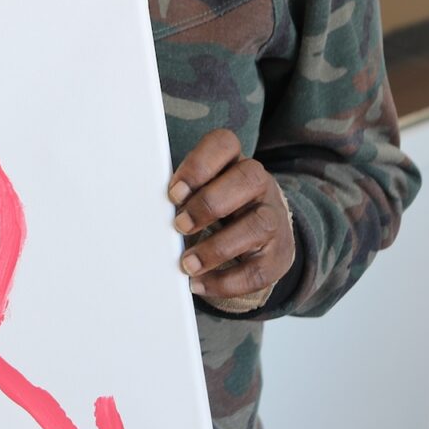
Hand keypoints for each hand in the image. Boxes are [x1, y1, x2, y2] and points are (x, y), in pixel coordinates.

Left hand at [167, 129, 295, 301]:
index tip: (174, 192)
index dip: (198, 165)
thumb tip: (149, 211)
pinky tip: (201, 284)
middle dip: (208, 203)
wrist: (265, 238)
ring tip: (188, 263)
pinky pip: (258, 270)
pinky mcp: (279, 255)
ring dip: (217, 247)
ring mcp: (274, 219)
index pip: (224, 144)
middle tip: (179, 225)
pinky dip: (226, 281)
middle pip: (247, 178)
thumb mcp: (205, 192)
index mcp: (235, 163)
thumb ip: (183, 194)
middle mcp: (260, 186)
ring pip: (258, 225)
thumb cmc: (221, 209)